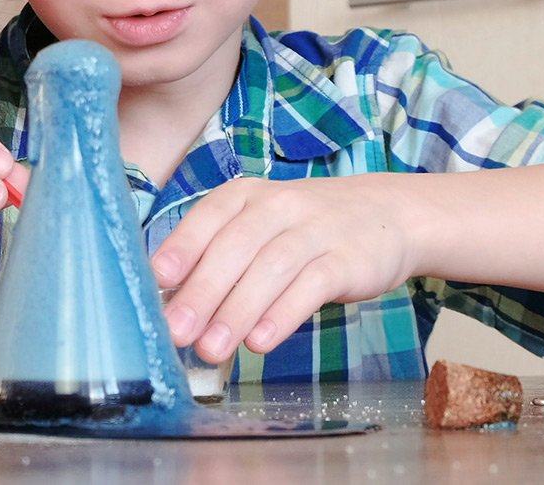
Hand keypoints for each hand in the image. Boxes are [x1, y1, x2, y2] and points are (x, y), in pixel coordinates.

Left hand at [150, 174, 414, 362]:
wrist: (387, 215)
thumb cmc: (304, 229)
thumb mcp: (259, 228)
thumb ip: (219, 258)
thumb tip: (172, 304)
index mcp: (244, 195)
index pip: (206, 219)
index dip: (180, 249)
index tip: (157, 283)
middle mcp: (276, 205)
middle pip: (234, 248)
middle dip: (202, 293)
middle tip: (177, 333)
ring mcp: (314, 229)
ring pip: (269, 269)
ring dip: (236, 312)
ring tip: (211, 349)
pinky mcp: (347, 258)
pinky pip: (311, 285)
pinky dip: (282, 314)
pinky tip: (260, 342)